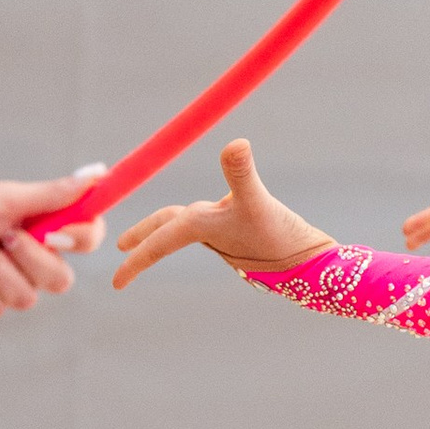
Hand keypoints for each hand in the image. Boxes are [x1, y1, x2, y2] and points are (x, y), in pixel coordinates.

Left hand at [0, 166, 108, 318]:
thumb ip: (55, 193)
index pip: (89, 239)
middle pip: (62, 280)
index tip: (55, 232)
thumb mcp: (8, 200)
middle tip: (1, 237)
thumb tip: (99, 172)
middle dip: (28, 260)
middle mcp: (32, 257)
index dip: (80, 240)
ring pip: (28, 298)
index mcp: (44, 227)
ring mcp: (10, 284)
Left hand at [112, 137, 330, 286]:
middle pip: (170, 229)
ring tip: (162, 227)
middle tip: (122, 247)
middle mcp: (213, 234)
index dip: (136, 257)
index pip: (160, 238)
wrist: (314, 268)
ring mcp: (230, 236)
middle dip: (146, 238)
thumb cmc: (281, 240)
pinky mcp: (248, 235)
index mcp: (203, 227)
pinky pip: (217, 225)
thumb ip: (242, 173)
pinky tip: (222, 214)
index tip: (115, 284)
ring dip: (172, 227)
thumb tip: (235, 144)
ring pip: (192, 226)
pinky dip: (206, 219)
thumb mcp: (259, 202)